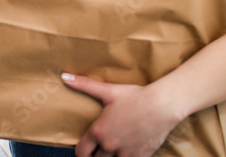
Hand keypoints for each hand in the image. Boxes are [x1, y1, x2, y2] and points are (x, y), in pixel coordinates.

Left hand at [61, 73, 181, 156]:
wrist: (162, 105)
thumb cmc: (134, 96)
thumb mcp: (108, 90)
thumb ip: (84, 85)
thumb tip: (64, 76)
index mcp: (98, 132)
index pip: (81, 152)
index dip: (81, 151)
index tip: (85, 148)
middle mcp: (109, 146)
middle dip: (96, 155)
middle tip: (99, 148)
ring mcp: (125, 153)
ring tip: (113, 149)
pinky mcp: (140, 156)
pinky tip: (128, 150)